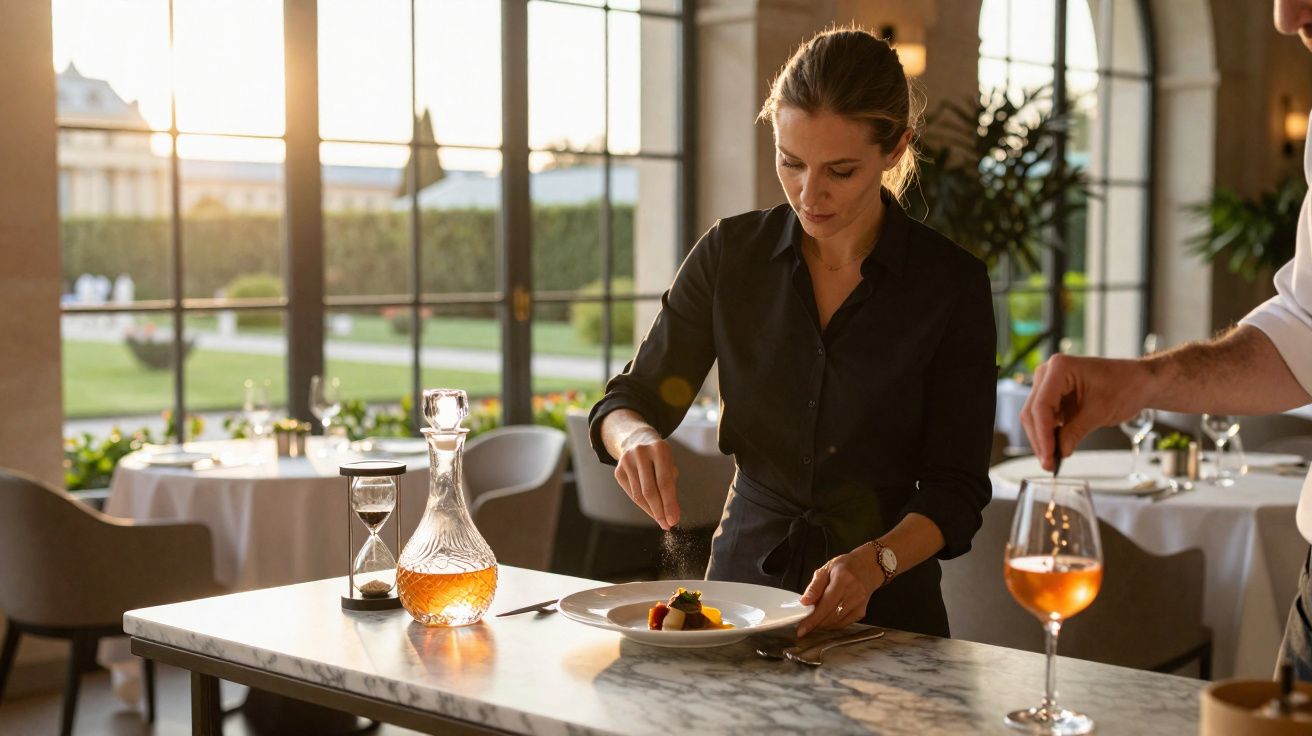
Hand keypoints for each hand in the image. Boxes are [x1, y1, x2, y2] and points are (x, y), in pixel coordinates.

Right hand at [613, 427, 680, 529]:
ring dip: (651, 511)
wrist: (637, 440)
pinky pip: (631, 493)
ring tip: (661, 520)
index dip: (669, 504)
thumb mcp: (669, 465)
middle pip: (649, 490)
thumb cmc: (659, 457)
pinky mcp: (618, 470)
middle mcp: (641, 453)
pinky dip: (642, 505)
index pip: (664, 482)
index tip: (674, 520)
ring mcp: (627, 461)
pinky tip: (650, 510)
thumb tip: (673, 515)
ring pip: (638, 495)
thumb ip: (671, 487)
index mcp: (659, 450)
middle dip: (659, 511)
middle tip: (666, 525)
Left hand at [796, 544, 883, 637]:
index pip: (825, 604)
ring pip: (837, 622)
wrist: (868, 567)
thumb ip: (814, 586)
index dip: (812, 619)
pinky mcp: (861, 612)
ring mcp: (859, 604)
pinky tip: (825, 620)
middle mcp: (853, 593)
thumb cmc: (845, 566)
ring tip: (813, 621)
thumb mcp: (826, 569)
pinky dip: (832, 625)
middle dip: (814, 624)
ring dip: (822, 625)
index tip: (801, 629)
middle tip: (803, 626)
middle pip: (831, 616)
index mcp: (842, 580)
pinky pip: (844, 624)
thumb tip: (804, 602)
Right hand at [1021, 353, 1154, 468]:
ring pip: (1035, 416)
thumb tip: (1060, 452)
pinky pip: (1045, 417)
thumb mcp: (1100, 412)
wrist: (1139, 382)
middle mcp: (1048, 373)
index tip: (1048, 455)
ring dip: (1042, 438)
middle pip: (1033, 411)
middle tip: (1048, 463)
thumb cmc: (1125, 386)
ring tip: (1052, 460)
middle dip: (1040, 439)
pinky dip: (1049, 434)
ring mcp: (1049, 384)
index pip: (1041, 405)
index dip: (1042, 433)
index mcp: (1059, 368)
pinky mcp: (1054, 396)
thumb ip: (1075, 432)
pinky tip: (1056, 449)